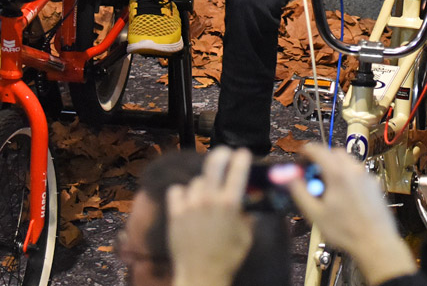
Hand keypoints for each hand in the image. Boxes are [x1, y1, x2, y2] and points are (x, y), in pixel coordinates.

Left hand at [166, 148, 254, 285]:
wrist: (201, 275)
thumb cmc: (228, 257)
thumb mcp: (246, 235)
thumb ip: (249, 214)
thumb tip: (252, 198)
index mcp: (230, 204)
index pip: (238, 170)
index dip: (241, 157)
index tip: (243, 153)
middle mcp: (209, 200)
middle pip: (214, 163)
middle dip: (221, 154)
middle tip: (224, 154)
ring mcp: (190, 205)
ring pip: (197, 180)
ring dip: (203, 184)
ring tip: (206, 193)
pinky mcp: (175, 213)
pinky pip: (176, 191)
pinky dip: (182, 193)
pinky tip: (187, 200)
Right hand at [284, 144, 415, 283]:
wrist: (375, 243)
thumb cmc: (345, 231)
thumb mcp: (314, 213)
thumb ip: (300, 191)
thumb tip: (290, 177)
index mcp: (338, 173)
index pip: (318, 150)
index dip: (305, 152)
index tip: (300, 159)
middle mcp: (354, 170)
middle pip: (334, 152)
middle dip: (321, 159)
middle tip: (312, 176)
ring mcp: (366, 176)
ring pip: (347, 161)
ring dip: (334, 167)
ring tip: (327, 188)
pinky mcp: (374, 184)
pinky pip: (357, 172)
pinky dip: (346, 175)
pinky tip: (343, 196)